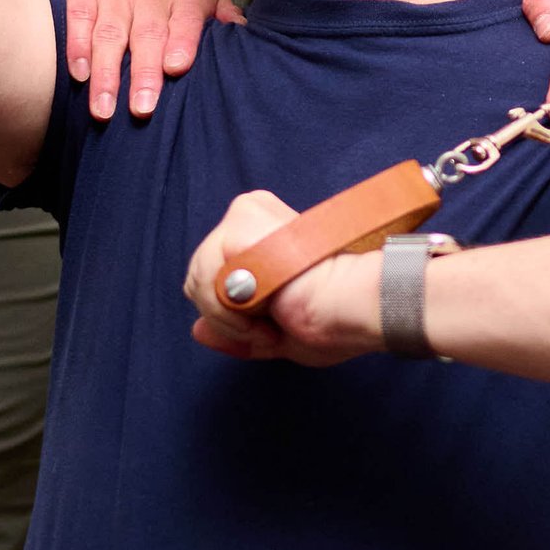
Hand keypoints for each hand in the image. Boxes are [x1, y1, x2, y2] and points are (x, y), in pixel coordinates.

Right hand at [62, 0, 241, 120]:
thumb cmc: (166, 7)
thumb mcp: (202, 6)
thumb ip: (224, 19)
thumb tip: (244, 36)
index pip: (187, 17)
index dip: (183, 41)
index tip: (176, 69)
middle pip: (148, 33)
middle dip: (144, 73)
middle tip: (142, 109)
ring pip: (110, 33)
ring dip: (106, 74)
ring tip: (104, 109)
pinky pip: (78, 19)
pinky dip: (76, 48)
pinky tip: (80, 75)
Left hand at [182, 189, 381, 367]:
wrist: (352, 306)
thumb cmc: (336, 320)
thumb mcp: (277, 333)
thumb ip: (236, 330)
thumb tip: (197, 330)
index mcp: (265, 235)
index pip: (218, 274)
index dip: (237, 312)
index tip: (275, 324)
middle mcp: (253, 217)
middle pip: (201, 275)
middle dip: (230, 314)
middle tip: (273, 322)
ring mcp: (246, 216)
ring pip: (199, 278)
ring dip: (231, 317)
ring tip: (271, 317)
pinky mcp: (240, 222)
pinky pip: (204, 277)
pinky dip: (227, 309)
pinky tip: (264, 310)